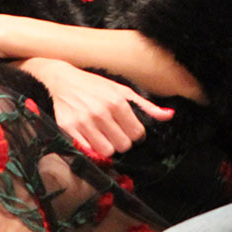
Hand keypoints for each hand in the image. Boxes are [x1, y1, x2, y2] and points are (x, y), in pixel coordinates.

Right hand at [22, 58, 173, 157]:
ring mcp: (83, 122)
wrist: (62, 79)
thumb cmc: (94, 85)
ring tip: (103, 137)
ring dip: (107, 148)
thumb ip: (146, 106)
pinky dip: (92, 149)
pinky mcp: (68, 129)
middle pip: (124, 145)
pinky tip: (91, 139)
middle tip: (115, 133)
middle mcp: (101, 112)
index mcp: (117, 101)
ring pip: (107, 152)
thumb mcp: (122, 90)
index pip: (138, 134)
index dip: (135, 134)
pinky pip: (88, 151)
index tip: (128, 130)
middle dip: (122, 142)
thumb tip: (169, 116)